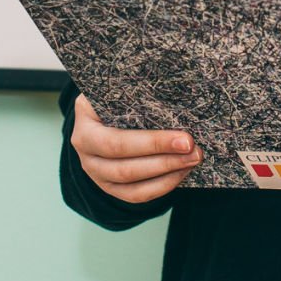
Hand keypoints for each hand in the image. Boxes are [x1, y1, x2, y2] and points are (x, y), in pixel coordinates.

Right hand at [70, 94, 201, 203]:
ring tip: (192, 160)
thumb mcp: (119, 85)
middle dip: (165, 160)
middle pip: (124, 167)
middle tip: (194, 150)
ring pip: (131, 184)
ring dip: (167, 174)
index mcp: (85, 123)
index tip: (185, 138)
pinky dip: (161, 186)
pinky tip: (180, 172)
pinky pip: (135, 195)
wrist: (104, 107)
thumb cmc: (117, 93)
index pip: (117, 141)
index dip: (153, 144)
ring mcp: (95, 172)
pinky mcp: (109, 186)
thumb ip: (138, 89)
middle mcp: (85, 151)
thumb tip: (175, 90)